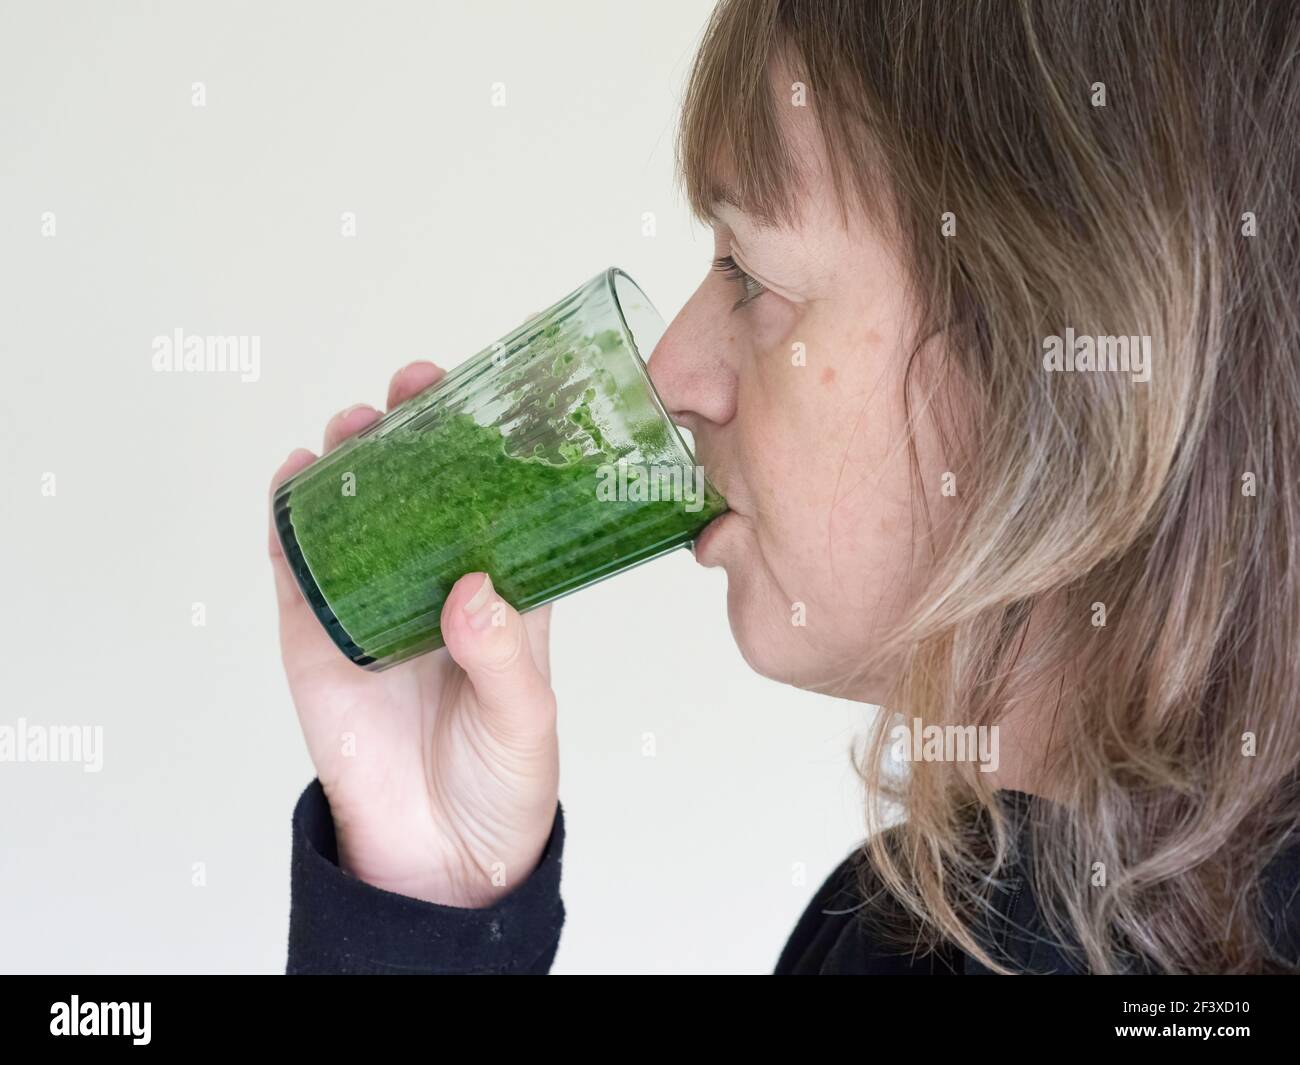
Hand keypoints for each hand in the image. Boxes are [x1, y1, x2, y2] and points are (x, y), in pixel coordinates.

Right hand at [268, 361, 558, 907]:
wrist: (436, 855)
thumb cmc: (501, 782)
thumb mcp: (525, 720)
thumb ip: (503, 658)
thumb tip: (472, 594)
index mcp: (503, 594)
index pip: (498, 504)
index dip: (492, 448)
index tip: (489, 397)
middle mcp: (436, 585)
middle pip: (421, 491)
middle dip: (413, 432)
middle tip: (412, 391)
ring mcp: (372, 603)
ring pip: (355, 514)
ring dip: (350, 460)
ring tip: (355, 426)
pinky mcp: (316, 634)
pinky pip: (297, 567)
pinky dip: (290, 520)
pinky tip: (295, 479)